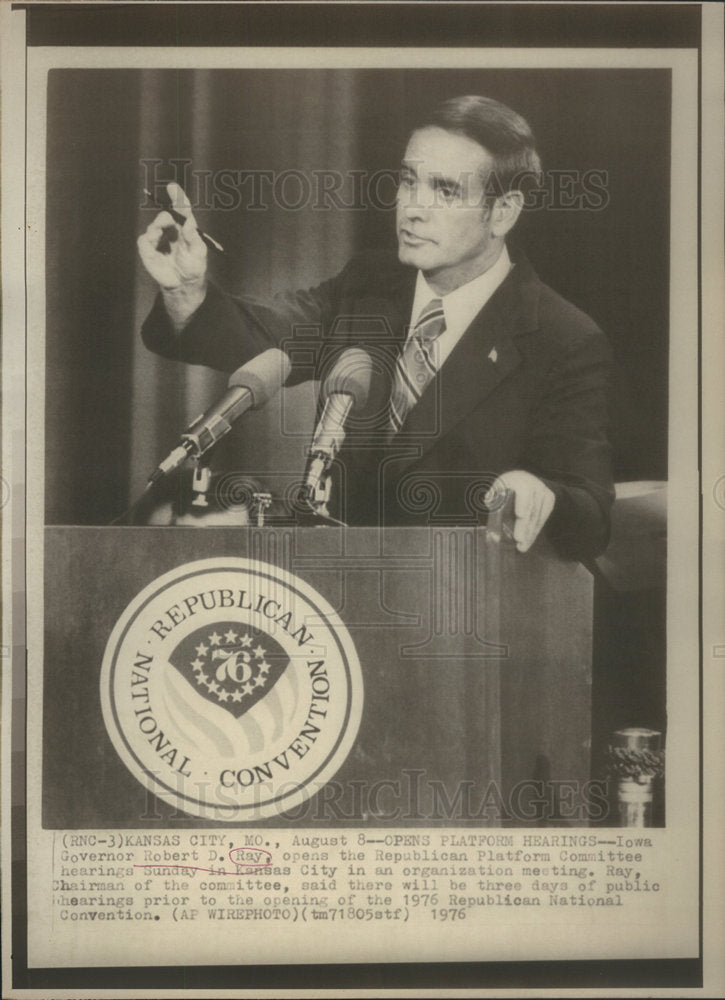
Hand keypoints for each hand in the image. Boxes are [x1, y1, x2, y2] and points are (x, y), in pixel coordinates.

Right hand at [137, 183, 207, 325]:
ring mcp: (158, 237)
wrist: (183, 284)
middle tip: (167, 222)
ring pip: (155, 225)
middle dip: (166, 217)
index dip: (177, 196)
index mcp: (184, 226)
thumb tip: (189, 222)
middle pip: (166, 215)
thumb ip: (194, 237)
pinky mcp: (147, 248)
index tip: (172, 187)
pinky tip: (156, 250)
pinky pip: (144, 239)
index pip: (181, 208)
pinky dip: (149, 241)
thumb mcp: (199, 253)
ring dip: (158, 230)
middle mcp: (171, 229)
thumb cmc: (193, 267)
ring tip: (165, 243)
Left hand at [486, 470, 554, 552]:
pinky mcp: (549, 499)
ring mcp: (543, 491)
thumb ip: (492, 495)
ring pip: (538, 515)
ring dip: (530, 533)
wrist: (520, 481)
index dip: (523, 504)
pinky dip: (535, 531)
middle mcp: (534, 483)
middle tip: (518, 540)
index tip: (520, 516)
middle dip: (525, 525)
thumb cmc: (504, 488)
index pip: (524, 493)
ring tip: (522, 547)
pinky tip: (528, 541)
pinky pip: (543, 517)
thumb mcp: (496, 489)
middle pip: (531, 508)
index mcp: (519, 479)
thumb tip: (489, 499)